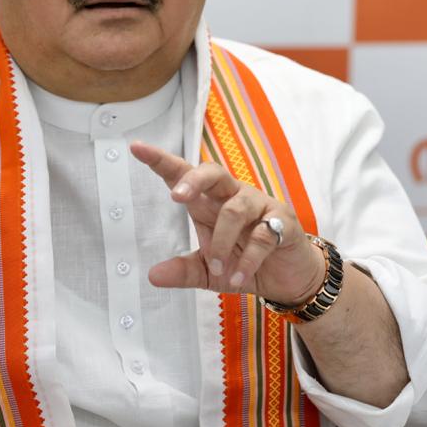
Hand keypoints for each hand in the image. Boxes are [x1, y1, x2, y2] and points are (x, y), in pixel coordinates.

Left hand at [130, 141, 325, 304]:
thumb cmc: (244, 264)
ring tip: (220, 270)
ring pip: (235, 209)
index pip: (183, 176)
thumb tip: (153, 276)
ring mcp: (260, 206)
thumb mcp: (209, 272)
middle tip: (176, 197)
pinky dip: (248, 259)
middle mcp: (233, 197)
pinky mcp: (283, 222)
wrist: (289, 279)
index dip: (161, 161)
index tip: (136, 147)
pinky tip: (239, 277)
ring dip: (223, 242)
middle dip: (192, 180)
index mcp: (210, 203)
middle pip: (213, 172)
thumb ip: (184, 271)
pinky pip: (263, 235)